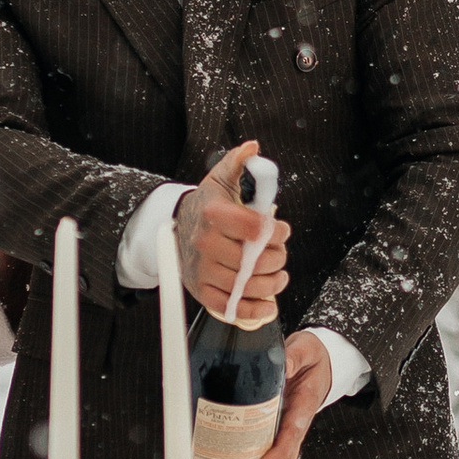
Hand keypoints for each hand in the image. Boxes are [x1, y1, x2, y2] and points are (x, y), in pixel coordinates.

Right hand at [174, 135, 290, 319]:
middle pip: (253, 260)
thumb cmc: (207, 204)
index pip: (253, 228)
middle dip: (276, 258)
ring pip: (245, 285)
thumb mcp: (221, 179)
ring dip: (272, 284)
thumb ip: (239, 163)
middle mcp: (205, 242)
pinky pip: (229, 306)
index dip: (276, 232)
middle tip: (280, 254)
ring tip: (279, 276)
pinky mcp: (200, 289)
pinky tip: (269, 304)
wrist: (177, 226)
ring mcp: (202, 268)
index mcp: (213, 214)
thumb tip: (253, 148)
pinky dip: (253, 310)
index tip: (281, 231)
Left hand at [254, 330, 332, 458]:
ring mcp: (290, 427)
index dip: (279, 453)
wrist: (323, 361)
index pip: (293, 434)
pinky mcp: (281, 426)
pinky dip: (258, 458)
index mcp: (305, 404)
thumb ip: (293, 356)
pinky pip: (273, 449)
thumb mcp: (305, 349)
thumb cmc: (313, 357)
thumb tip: (280, 366)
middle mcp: (298, 421)